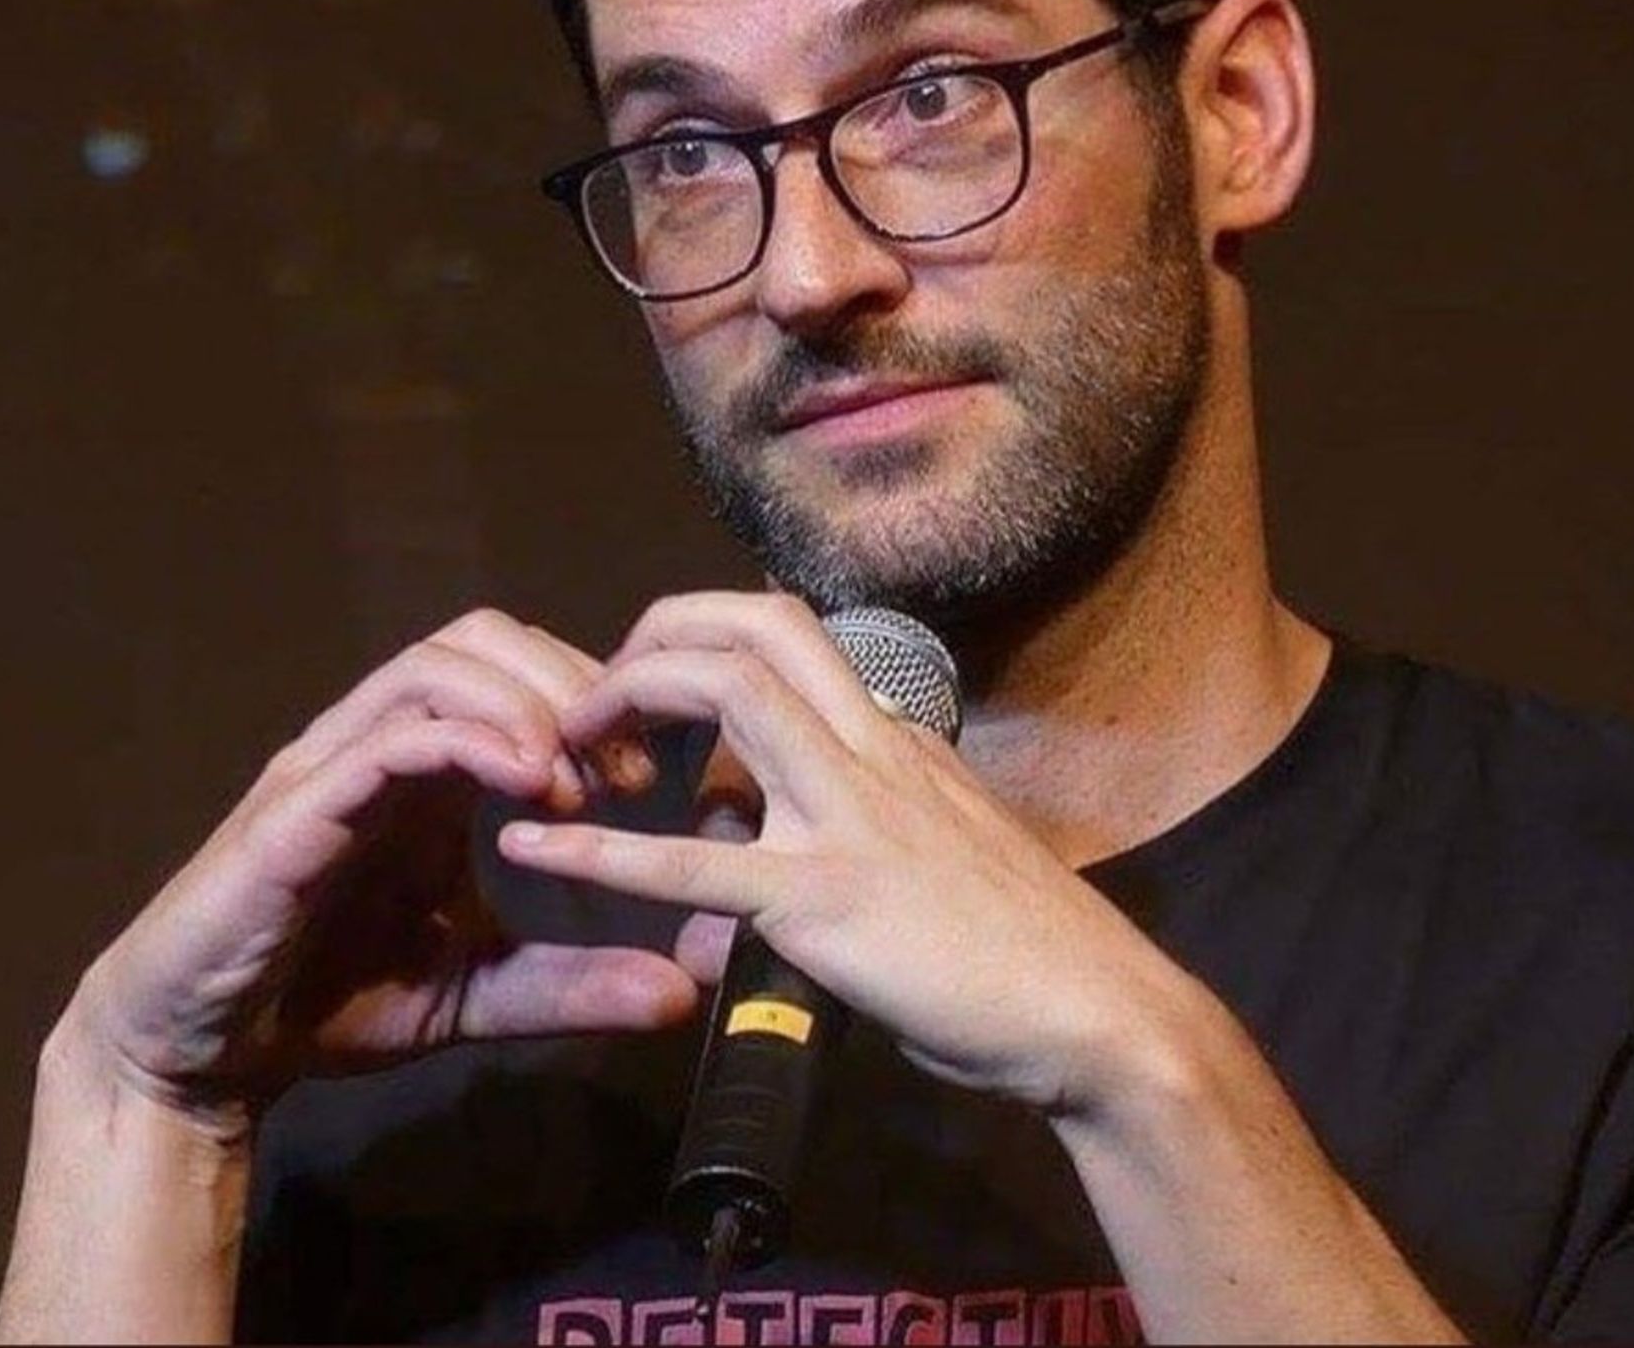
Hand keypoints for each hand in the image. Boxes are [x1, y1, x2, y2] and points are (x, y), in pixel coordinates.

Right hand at [63, 608, 700, 1138]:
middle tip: (630, 768)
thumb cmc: (326, 1005)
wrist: (198, 1057)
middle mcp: (384, 742)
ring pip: (439, 662)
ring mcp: (335, 762)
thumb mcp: (476, 996)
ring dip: (526, 701)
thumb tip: (683, 992)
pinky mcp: (295, 805)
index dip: (597, 699)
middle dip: (573, 684)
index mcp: (431, 767)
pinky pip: (387, 733)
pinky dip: (466, 737)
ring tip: (577, 776)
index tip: (656, 772)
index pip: (523, 670)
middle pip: (490, 638)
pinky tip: (525, 782)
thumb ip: (571, 985)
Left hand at [499, 591, 1191, 1116]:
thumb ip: (860, 825)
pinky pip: (699, 862)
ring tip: (564, 738)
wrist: (1095, 1010)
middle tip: (595, 692)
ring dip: (632, 694)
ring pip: (733, 693)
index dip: (702, 636)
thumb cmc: (1024, 941)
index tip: (650, 686)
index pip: (791, 634)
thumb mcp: (939, 848)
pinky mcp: (827, 899)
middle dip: (660, 630)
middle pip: (756, 625)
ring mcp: (850, 815)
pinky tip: (538, 846)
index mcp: (894, 738)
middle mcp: (872, 749)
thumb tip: (773, 837)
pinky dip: (605, 848)